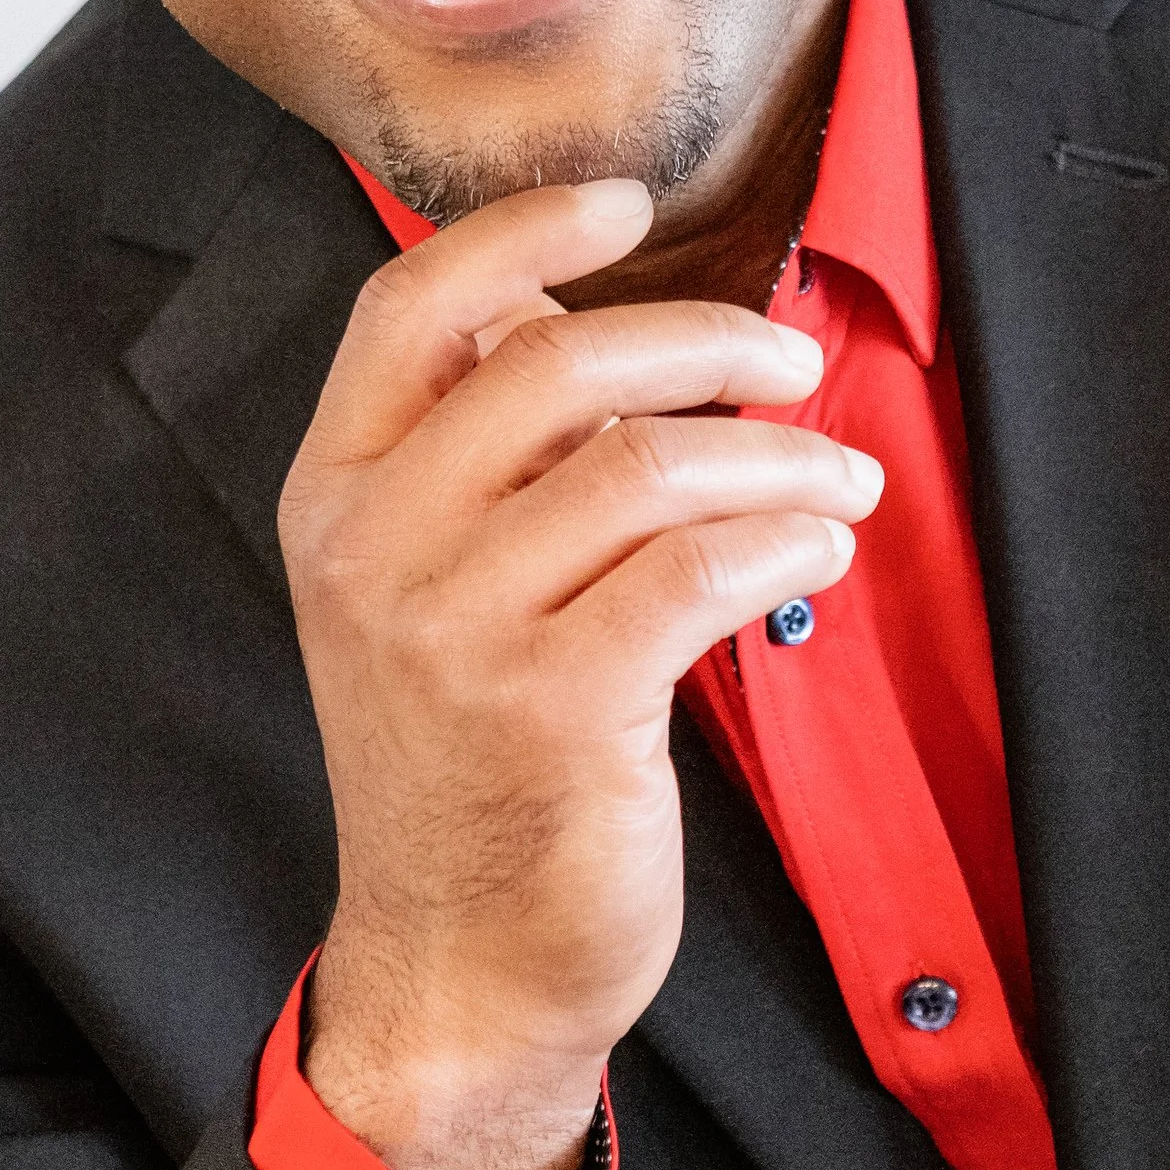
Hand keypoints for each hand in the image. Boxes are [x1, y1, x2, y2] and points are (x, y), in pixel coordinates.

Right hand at [277, 179, 880, 1169]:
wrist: (454, 966)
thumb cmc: (468, 767)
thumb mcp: (423, 595)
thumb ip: (479, 462)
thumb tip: (576, 317)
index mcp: (333, 499)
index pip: (408, 308)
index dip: (522, 233)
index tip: (626, 203)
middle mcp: (375, 552)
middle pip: (557, 367)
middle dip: (706, 344)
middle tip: (792, 365)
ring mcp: (457, 633)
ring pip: (647, 467)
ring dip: (776, 458)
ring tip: (836, 482)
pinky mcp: (555, 711)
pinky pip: (698, 570)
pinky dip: (782, 539)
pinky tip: (818, 550)